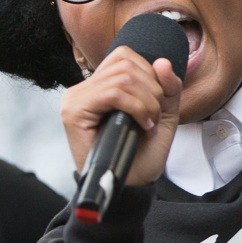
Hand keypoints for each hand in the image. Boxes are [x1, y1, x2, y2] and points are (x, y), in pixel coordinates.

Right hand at [59, 46, 183, 187]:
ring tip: (148, 122)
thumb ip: (167, 87)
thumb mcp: (163, 115)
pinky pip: (112, 94)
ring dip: (146, 101)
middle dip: (152, 88)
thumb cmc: (141, 155)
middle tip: (154, 116)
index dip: (149, 73)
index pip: (124, 56)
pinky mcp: (73, 112)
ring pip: (121, 78)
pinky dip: (136, 107)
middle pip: (125, 64)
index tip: (156, 101)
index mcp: (99, 85)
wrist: (130, 186)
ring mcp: (75, 99)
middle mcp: (83, 89)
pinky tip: (141, 124)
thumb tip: (162, 62)